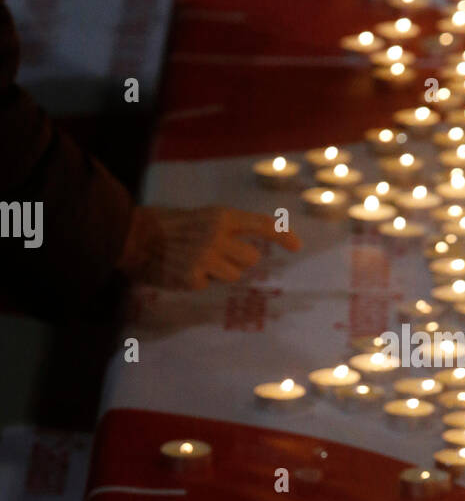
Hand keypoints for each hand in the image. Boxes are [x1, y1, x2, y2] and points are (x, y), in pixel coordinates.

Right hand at [118, 205, 300, 290]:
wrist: (131, 236)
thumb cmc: (164, 224)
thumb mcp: (198, 216)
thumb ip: (223, 229)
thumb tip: (248, 247)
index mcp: (220, 216)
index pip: (261, 225)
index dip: (282, 236)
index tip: (297, 247)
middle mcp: (218, 236)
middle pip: (251, 260)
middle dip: (239, 261)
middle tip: (217, 256)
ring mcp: (207, 259)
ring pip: (233, 276)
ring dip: (219, 273)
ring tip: (195, 262)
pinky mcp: (194, 278)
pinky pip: (207, 284)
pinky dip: (196, 280)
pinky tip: (181, 270)